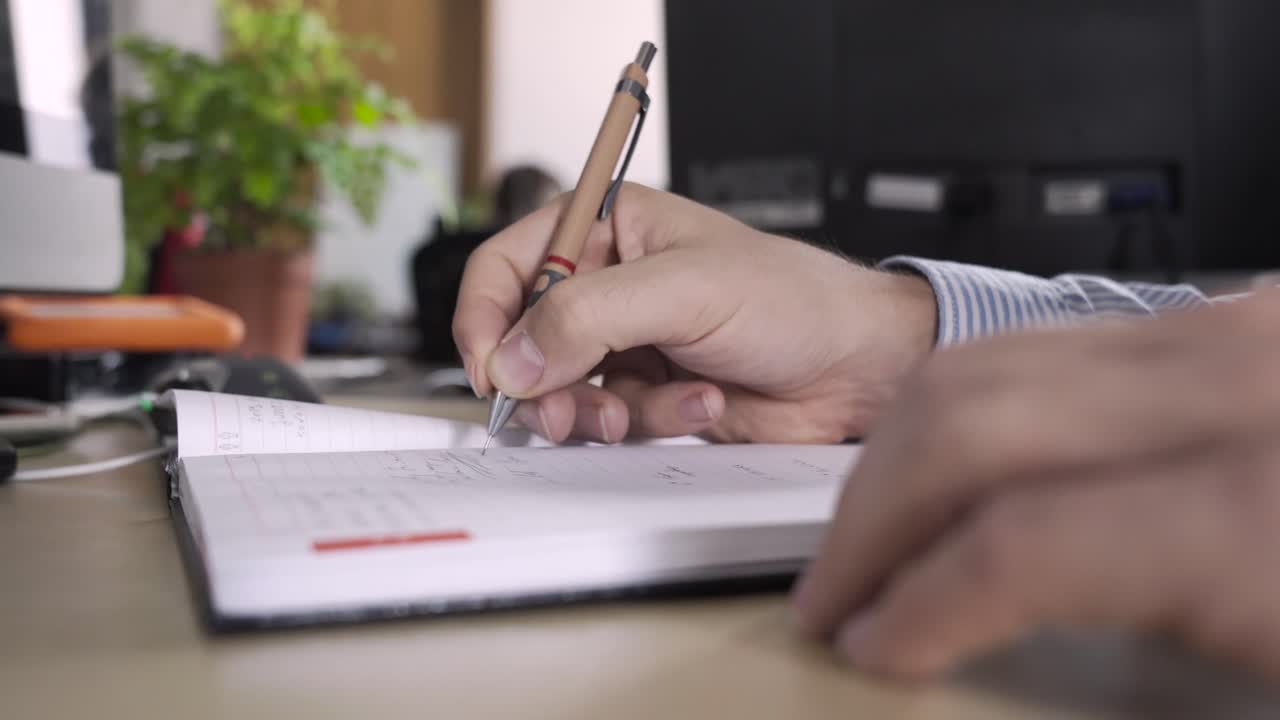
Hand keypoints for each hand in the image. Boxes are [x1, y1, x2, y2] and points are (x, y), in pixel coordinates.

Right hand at [452, 183, 936, 443]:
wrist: (856, 366)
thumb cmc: (793, 299)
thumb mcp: (682, 290)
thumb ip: (587, 316)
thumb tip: (513, 355)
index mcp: (611, 229)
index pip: (510, 264)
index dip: (486, 316)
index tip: (490, 368)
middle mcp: (612, 285)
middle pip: (526, 338)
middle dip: (545, 382)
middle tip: (565, 410)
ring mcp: (630, 343)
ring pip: (564, 390)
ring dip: (599, 410)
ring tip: (639, 410)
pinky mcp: (651, 393)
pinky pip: (612, 419)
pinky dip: (651, 421)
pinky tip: (702, 401)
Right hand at [789, 291, 1279, 681]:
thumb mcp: (1276, 679)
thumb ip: (1126, 652)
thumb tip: (997, 657)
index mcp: (1252, 507)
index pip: (1009, 547)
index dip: (915, 609)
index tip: (877, 643)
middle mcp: (1236, 388)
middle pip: (967, 430)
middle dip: (871, 522)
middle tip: (836, 588)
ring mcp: (1235, 336)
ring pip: (989, 365)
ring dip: (902, 454)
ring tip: (874, 527)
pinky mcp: (1237, 322)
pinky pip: (1049, 345)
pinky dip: (972, 402)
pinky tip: (958, 456)